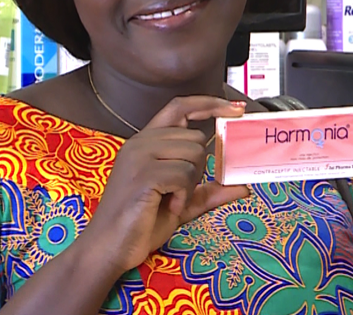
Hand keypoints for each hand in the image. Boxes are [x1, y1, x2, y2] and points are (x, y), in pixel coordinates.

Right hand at [86, 97, 249, 273]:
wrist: (109, 248)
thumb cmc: (141, 224)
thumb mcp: (183, 203)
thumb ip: (210, 191)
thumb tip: (243, 186)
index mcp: (146, 141)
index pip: (180, 107)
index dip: (210, 104)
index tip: (236, 108)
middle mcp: (141, 142)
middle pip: (195, 138)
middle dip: (198, 168)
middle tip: (180, 191)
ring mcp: (140, 156)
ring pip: (194, 155)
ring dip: (190, 185)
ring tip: (170, 201)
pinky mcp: (144, 174)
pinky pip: (184, 175)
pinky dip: (183, 196)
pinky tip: (167, 207)